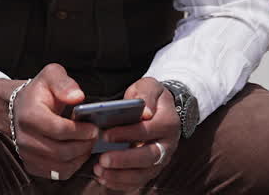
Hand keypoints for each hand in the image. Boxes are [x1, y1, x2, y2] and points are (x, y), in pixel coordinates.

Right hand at [12, 64, 99, 180]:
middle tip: (95, 136)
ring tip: (88, 143)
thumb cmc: (38, 92)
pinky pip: (56, 173)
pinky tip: (78, 153)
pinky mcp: (32, 164)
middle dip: (83, 145)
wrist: (18, 107)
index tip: (94, 127)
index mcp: (30, 115)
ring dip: (80, 156)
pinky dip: (72, 166)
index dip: (80, 131)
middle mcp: (24, 138)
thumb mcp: (51, 75)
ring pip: (60, 165)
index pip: (58, 129)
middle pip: (61, 151)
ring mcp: (26, 154)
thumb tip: (78, 97)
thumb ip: (64, 83)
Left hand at [93, 77, 180, 191]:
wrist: (160, 110)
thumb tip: (145, 112)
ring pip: (144, 173)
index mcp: (168, 122)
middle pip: (149, 157)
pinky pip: (138, 181)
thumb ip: (147, 95)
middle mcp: (168, 144)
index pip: (148, 130)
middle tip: (102, 159)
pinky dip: (121, 183)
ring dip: (120, 175)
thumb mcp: (150, 86)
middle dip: (124, 160)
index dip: (128, 134)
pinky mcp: (152, 169)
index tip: (106, 135)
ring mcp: (161, 159)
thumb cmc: (150, 98)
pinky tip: (104, 178)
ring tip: (99, 170)